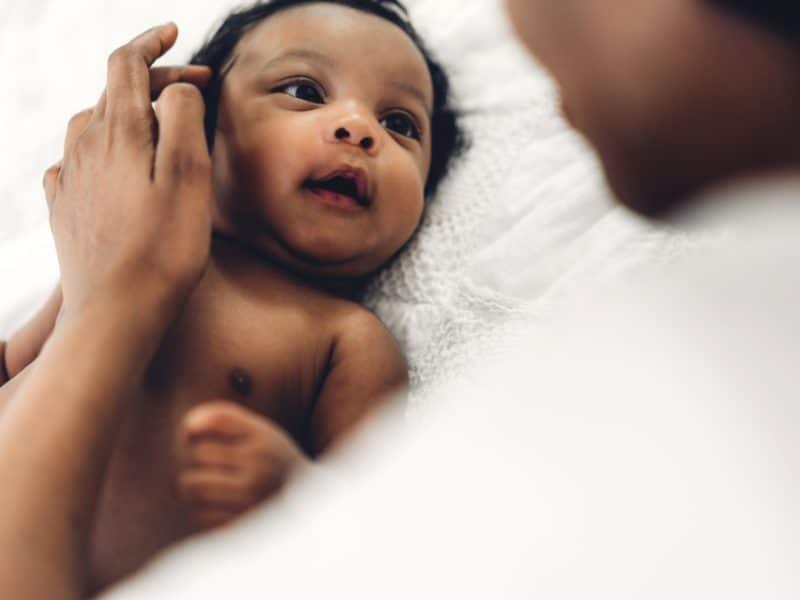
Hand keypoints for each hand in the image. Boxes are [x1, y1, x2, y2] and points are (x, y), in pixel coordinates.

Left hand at [43, 23, 214, 324]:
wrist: (116, 312)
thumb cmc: (163, 250)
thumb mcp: (189, 175)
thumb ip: (183, 118)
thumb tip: (176, 89)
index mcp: (118, 134)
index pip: (126, 64)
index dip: (151, 42)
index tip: (174, 32)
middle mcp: (86, 148)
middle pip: (113, 93)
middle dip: (154, 81)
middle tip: (195, 89)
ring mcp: (72, 180)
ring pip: (94, 125)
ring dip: (127, 113)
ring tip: (158, 125)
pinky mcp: (68, 210)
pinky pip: (77, 162)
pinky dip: (100, 149)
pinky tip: (111, 166)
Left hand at [175, 401, 310, 529]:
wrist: (309, 508)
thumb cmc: (274, 463)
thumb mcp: (262, 434)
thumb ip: (226, 419)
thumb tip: (188, 424)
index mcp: (265, 439)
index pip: (217, 419)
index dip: (193, 424)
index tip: (190, 434)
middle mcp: (259, 466)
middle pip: (200, 453)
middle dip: (197, 459)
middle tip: (208, 466)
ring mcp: (250, 498)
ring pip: (192, 486)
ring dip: (193, 487)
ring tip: (209, 487)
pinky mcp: (239, 525)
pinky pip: (200, 514)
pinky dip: (204, 511)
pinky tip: (223, 508)